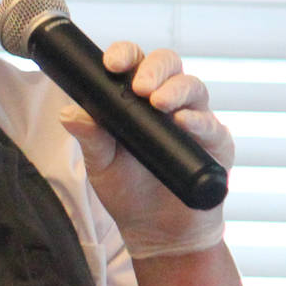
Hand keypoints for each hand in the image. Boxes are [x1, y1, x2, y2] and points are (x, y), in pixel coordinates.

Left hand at [59, 40, 233, 259]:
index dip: (125, 55)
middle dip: (155, 68)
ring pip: (193, 87)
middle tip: (139, 87)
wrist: (157, 230)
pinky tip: (185, 123)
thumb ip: (90, 138)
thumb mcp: (101, 165)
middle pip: (169, 64)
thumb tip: (69, 113)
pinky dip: (199, 121)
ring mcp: (194, 119)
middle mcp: (168, 101)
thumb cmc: (127, 190)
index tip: (112, 64)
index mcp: (136, 98)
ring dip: (176, 90)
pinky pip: (212, 125)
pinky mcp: (215, 144)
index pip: (134, 63)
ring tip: (159, 103)